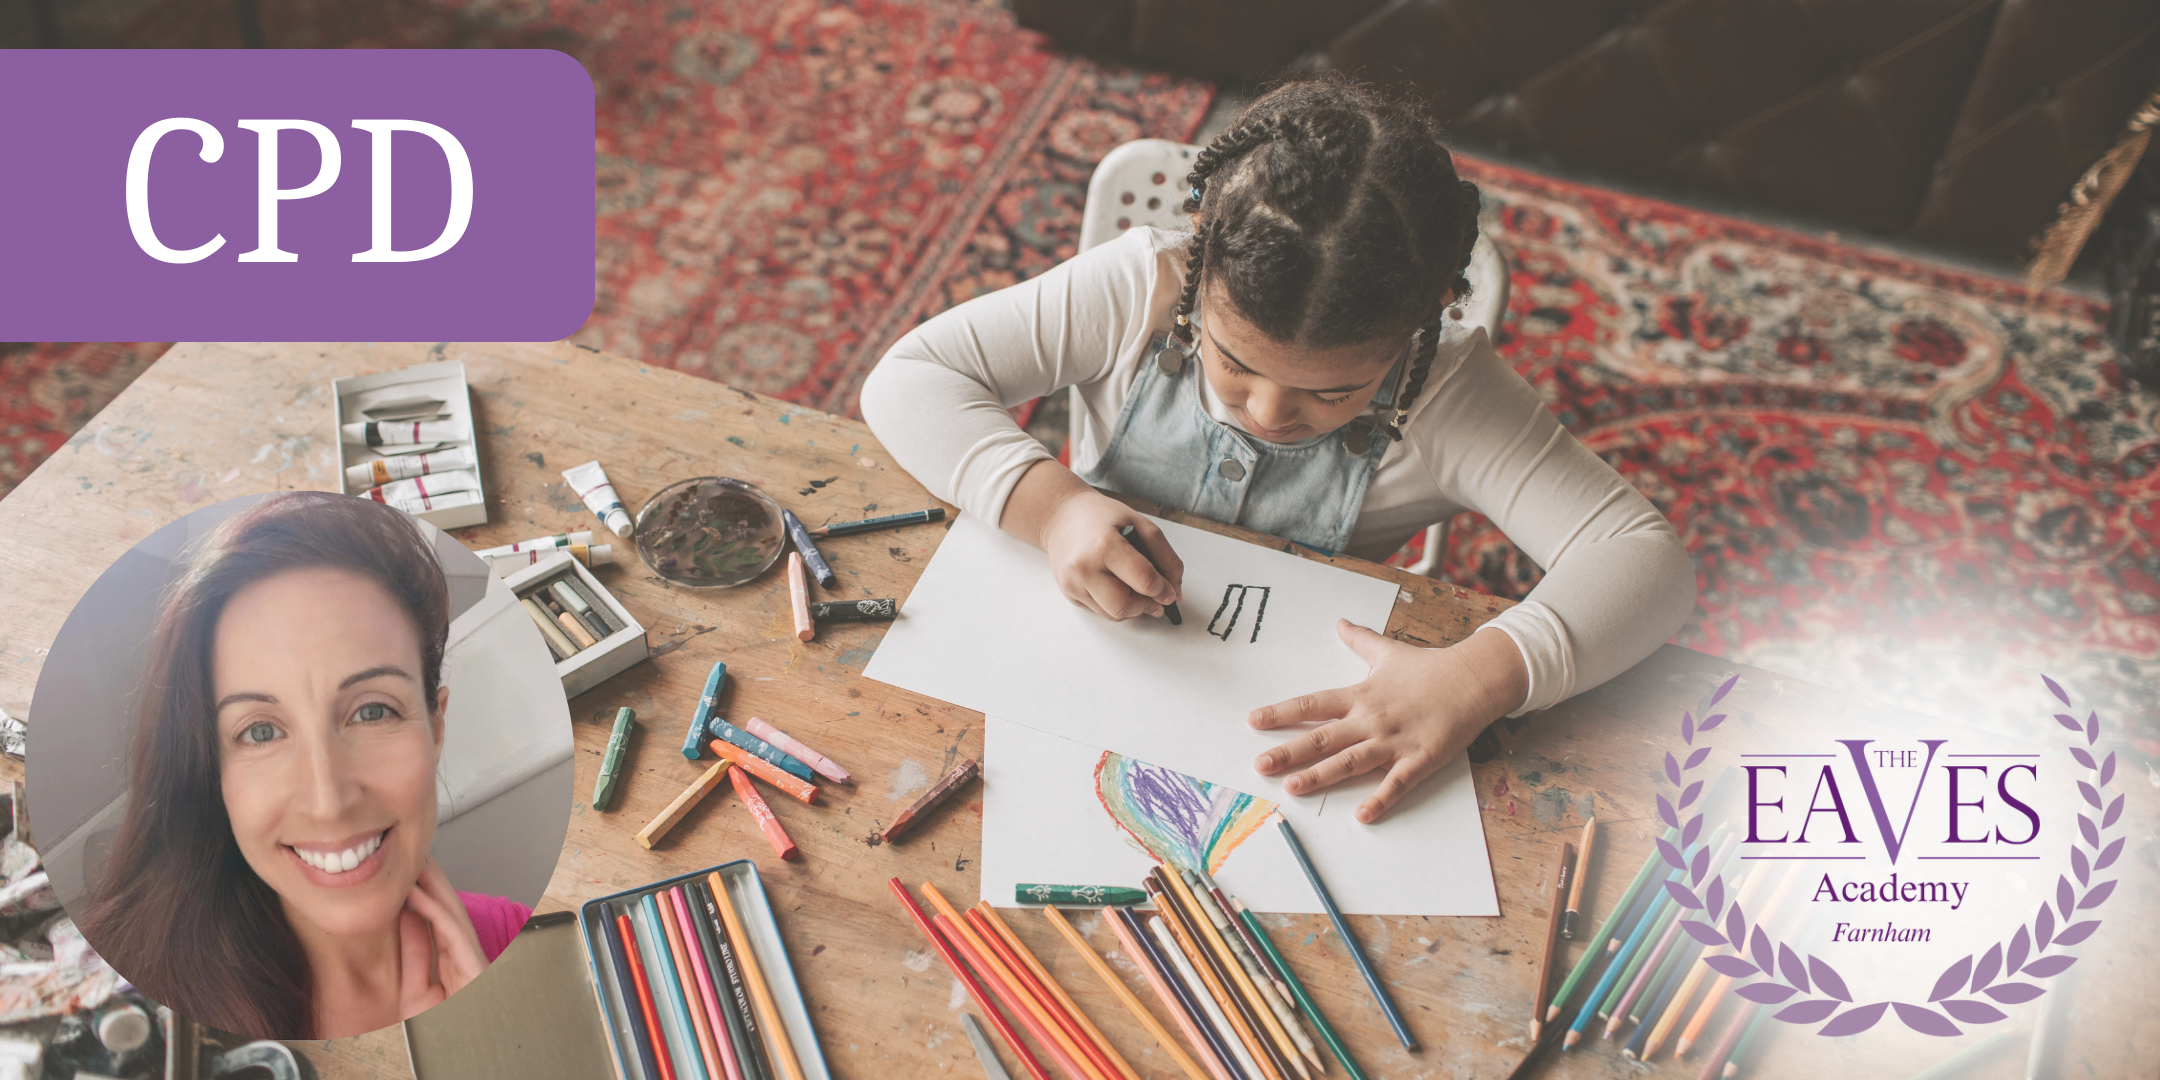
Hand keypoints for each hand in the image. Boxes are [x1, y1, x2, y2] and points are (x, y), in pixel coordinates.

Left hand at [396, 858, 488, 1019]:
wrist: (457, 1053)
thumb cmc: (441, 1032)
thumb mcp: (417, 991)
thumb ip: (416, 955)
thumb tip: (408, 921)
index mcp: (455, 965)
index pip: (439, 922)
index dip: (426, 895)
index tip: (412, 875)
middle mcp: (467, 959)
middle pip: (449, 911)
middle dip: (433, 881)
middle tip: (416, 854)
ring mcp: (472, 961)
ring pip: (452, 914)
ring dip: (433, 886)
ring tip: (416, 862)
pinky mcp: (471, 966)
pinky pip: (450, 931)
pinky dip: (433, 910)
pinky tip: (418, 893)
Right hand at [1001, 460, 1182, 620]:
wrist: (1061, 515)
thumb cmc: (1102, 517)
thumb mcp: (1140, 523)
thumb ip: (1165, 556)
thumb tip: (1175, 592)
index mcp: (1105, 546)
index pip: (1143, 580)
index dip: (1163, 590)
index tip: (1170, 591)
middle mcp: (1084, 568)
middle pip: (1124, 606)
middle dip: (1146, 606)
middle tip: (1157, 599)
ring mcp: (1073, 584)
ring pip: (1113, 615)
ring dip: (1133, 609)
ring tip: (1138, 591)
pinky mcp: (1069, 594)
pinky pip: (1100, 611)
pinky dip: (1116, 605)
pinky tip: (1118, 587)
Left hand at [1249, 622, 1527, 822]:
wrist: (1476, 678)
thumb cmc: (1431, 668)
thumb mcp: (1389, 652)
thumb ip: (1360, 640)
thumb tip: (1340, 622)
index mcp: (1361, 695)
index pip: (1312, 704)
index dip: (1281, 713)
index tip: (1253, 721)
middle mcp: (1371, 719)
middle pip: (1323, 738)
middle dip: (1289, 752)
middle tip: (1259, 765)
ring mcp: (1395, 741)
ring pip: (1351, 762)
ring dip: (1321, 776)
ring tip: (1292, 788)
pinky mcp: (1420, 759)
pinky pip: (1396, 783)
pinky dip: (1380, 800)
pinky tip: (1361, 816)